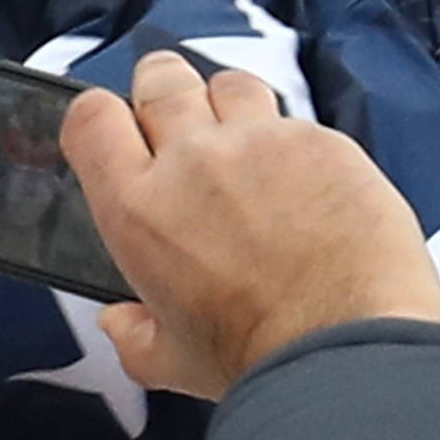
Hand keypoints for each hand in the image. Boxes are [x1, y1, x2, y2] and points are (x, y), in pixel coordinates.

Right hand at [57, 50, 439, 399]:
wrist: (348, 348)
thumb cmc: (263, 356)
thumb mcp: (172, 359)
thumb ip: (135, 334)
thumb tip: (122, 323)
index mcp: (138, 207)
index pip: (92, 118)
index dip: (102, 117)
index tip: (119, 132)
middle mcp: (193, 161)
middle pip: (161, 80)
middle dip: (165, 91)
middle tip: (184, 125)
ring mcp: (261, 143)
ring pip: (232, 86)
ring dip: (233, 106)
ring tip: (250, 149)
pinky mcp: (323, 143)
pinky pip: (300, 121)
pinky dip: (299, 144)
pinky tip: (311, 185)